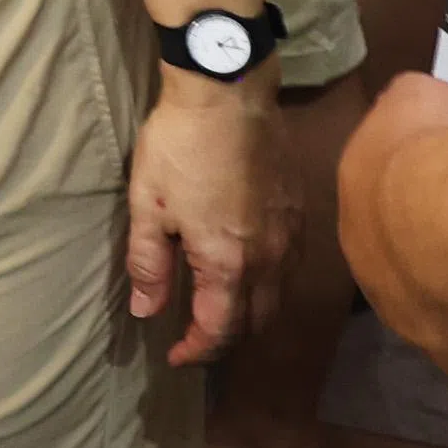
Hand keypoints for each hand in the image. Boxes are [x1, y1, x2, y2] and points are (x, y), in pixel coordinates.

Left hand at [125, 71, 286, 364]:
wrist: (229, 91)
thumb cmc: (181, 146)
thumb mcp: (148, 206)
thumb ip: (149, 265)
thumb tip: (148, 312)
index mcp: (228, 263)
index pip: (219, 330)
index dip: (197, 351)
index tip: (176, 356)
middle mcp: (270, 259)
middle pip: (255, 321)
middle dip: (226, 338)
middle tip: (196, 335)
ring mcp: (290, 234)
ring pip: (278, 296)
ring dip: (250, 311)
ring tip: (219, 306)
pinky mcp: (299, 210)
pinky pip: (290, 264)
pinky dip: (269, 281)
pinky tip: (247, 267)